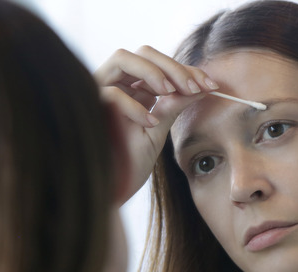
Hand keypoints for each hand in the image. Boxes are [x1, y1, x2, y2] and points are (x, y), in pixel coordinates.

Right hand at [94, 46, 218, 202]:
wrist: (110, 192)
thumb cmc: (129, 163)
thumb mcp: (158, 130)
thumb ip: (174, 105)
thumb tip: (204, 87)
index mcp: (131, 88)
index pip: (158, 63)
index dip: (185, 70)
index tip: (210, 85)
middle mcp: (113, 84)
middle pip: (143, 53)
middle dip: (174, 67)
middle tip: (195, 88)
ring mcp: (97, 92)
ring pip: (122, 58)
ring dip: (153, 72)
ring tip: (172, 93)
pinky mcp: (87, 108)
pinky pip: (111, 95)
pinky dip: (135, 106)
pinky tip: (151, 124)